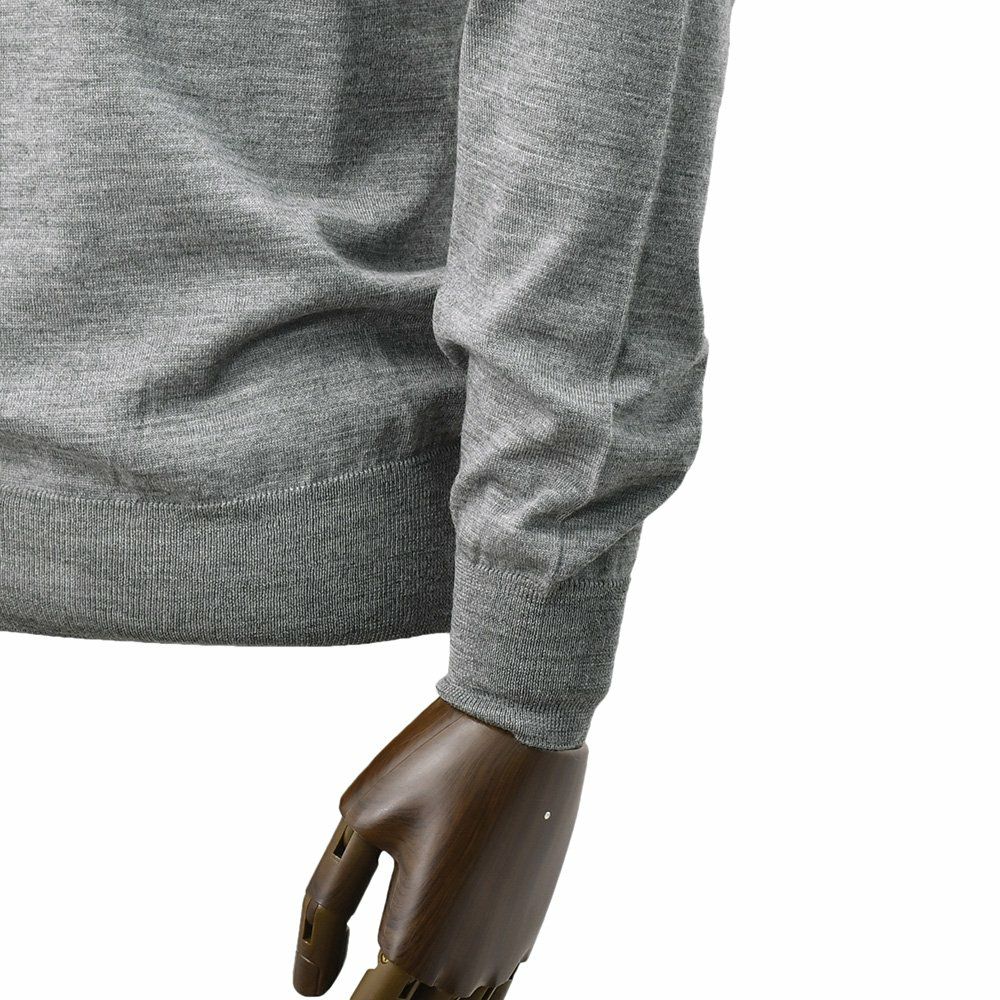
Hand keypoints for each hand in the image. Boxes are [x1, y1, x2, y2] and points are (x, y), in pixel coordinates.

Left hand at [293, 699, 587, 998]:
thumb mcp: (363, 820)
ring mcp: (503, 950)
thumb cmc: (439, 763)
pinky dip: (452, 978)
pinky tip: (434, 942)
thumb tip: (308, 984)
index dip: (343, 995)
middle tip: (365, 950)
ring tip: (390, 959)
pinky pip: (485, 986)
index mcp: (416, 943)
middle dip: (378, 993)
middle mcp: (465, 964)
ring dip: (417, 990)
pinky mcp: (525, 927)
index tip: (320, 982)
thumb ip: (326, 907)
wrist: (526, 725)